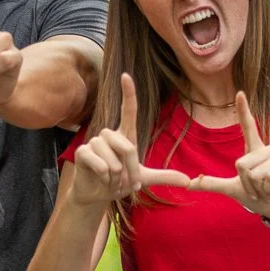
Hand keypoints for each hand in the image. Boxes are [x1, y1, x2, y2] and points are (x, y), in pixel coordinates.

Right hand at [70, 73, 191, 206]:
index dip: (128, 94)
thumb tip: (188, 181)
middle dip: (130, 168)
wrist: (96, 195)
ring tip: (112, 181)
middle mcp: (108, 135)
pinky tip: (101, 179)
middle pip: (126, 146)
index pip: (128, 111)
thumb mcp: (143, 179)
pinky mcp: (81, 152)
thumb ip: (163, 177)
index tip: (126, 75)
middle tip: (127, 182)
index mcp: (125, 136)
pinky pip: (99, 164)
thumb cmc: (119, 182)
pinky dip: (104, 177)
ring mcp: (94, 142)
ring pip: (112, 159)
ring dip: (116, 176)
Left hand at [183, 91, 269, 225]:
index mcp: (254, 151)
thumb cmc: (260, 198)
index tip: (239, 93)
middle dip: (246, 184)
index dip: (243, 111)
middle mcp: (269, 150)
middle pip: (242, 163)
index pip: (248, 127)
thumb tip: (189, 183)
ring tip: (268, 190)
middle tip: (258, 190)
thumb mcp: (234, 189)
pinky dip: (269, 190)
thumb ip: (213, 184)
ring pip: (257, 172)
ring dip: (258, 189)